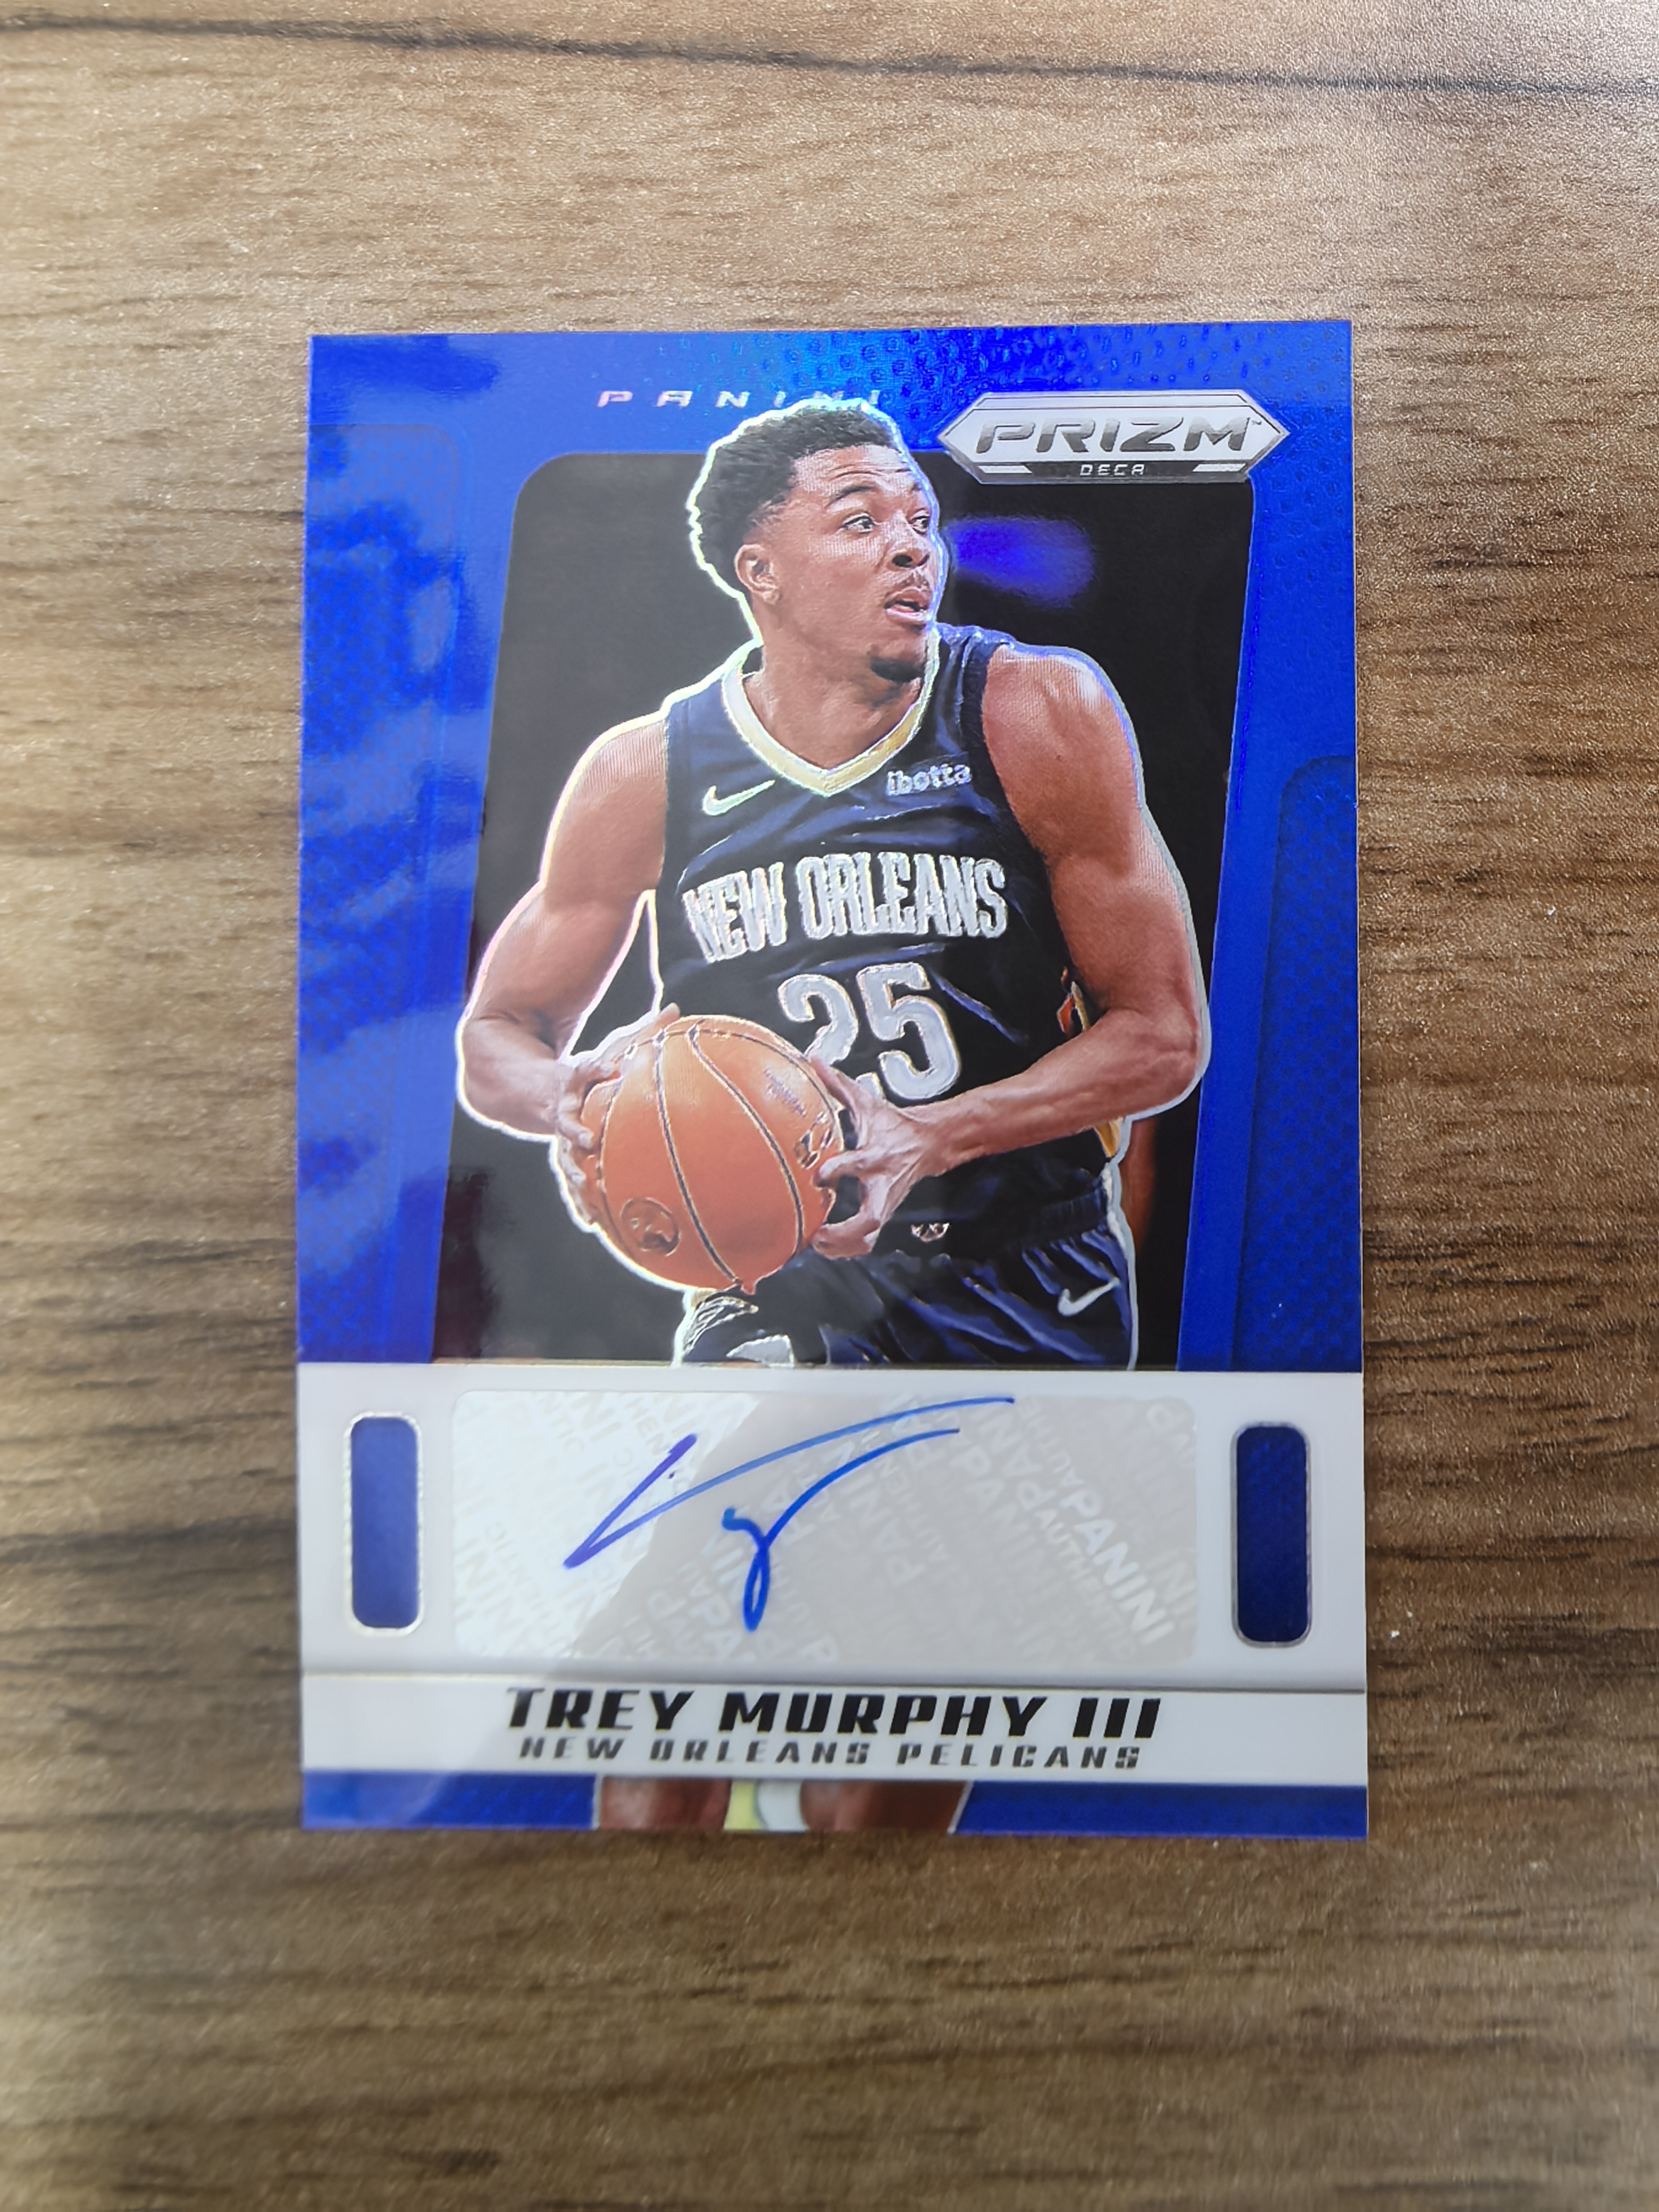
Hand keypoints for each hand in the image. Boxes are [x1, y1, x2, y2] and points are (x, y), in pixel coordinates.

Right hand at [549, 1004, 677, 1225]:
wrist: (535, 1091)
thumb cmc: (587, 1070)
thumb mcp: (610, 1046)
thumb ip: (642, 1031)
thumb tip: (676, 1008)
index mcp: (573, 1079)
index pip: (582, 1068)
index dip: (594, 1067)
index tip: (609, 1068)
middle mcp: (563, 1109)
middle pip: (565, 1120)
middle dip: (574, 1130)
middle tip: (587, 1141)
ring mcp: (559, 1137)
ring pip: (563, 1157)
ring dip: (573, 1173)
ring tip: (585, 1188)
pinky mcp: (563, 1157)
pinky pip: (570, 1182)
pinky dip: (579, 1202)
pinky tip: (591, 1222)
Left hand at [808, 1060, 949, 1258]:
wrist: (930, 1144)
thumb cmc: (893, 1125)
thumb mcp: (868, 1102)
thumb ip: (838, 1084)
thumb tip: (812, 1058)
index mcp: (877, 1154)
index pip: (860, 1163)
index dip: (840, 1170)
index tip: (820, 1175)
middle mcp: (882, 1183)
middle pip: (871, 1217)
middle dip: (844, 1231)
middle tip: (816, 1235)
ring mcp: (884, 1203)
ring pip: (869, 1236)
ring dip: (843, 1247)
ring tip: (816, 1245)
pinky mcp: (883, 1214)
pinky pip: (867, 1241)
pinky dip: (848, 1250)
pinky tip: (826, 1248)